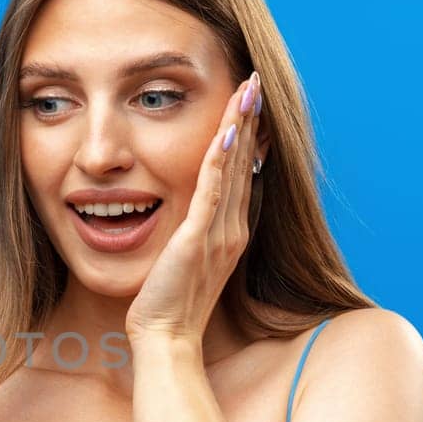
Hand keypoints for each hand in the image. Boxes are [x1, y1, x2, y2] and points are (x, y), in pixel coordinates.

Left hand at [125, 71, 264, 345]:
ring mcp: (219, 234)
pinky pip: (212, 193)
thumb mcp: (184, 263)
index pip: (242, 174)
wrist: (167, 340)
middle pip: (246, 163)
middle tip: (255, 81)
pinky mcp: (198, 240)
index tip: (249, 103)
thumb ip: (191, 236)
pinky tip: (225, 132)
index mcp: (230, 233)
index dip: (247, 136)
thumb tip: (187, 219)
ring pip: (234, 170)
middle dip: (250, 119)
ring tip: (248, 90)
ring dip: (241, 127)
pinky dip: (220, 161)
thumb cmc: (167, 307)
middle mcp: (232, 230)